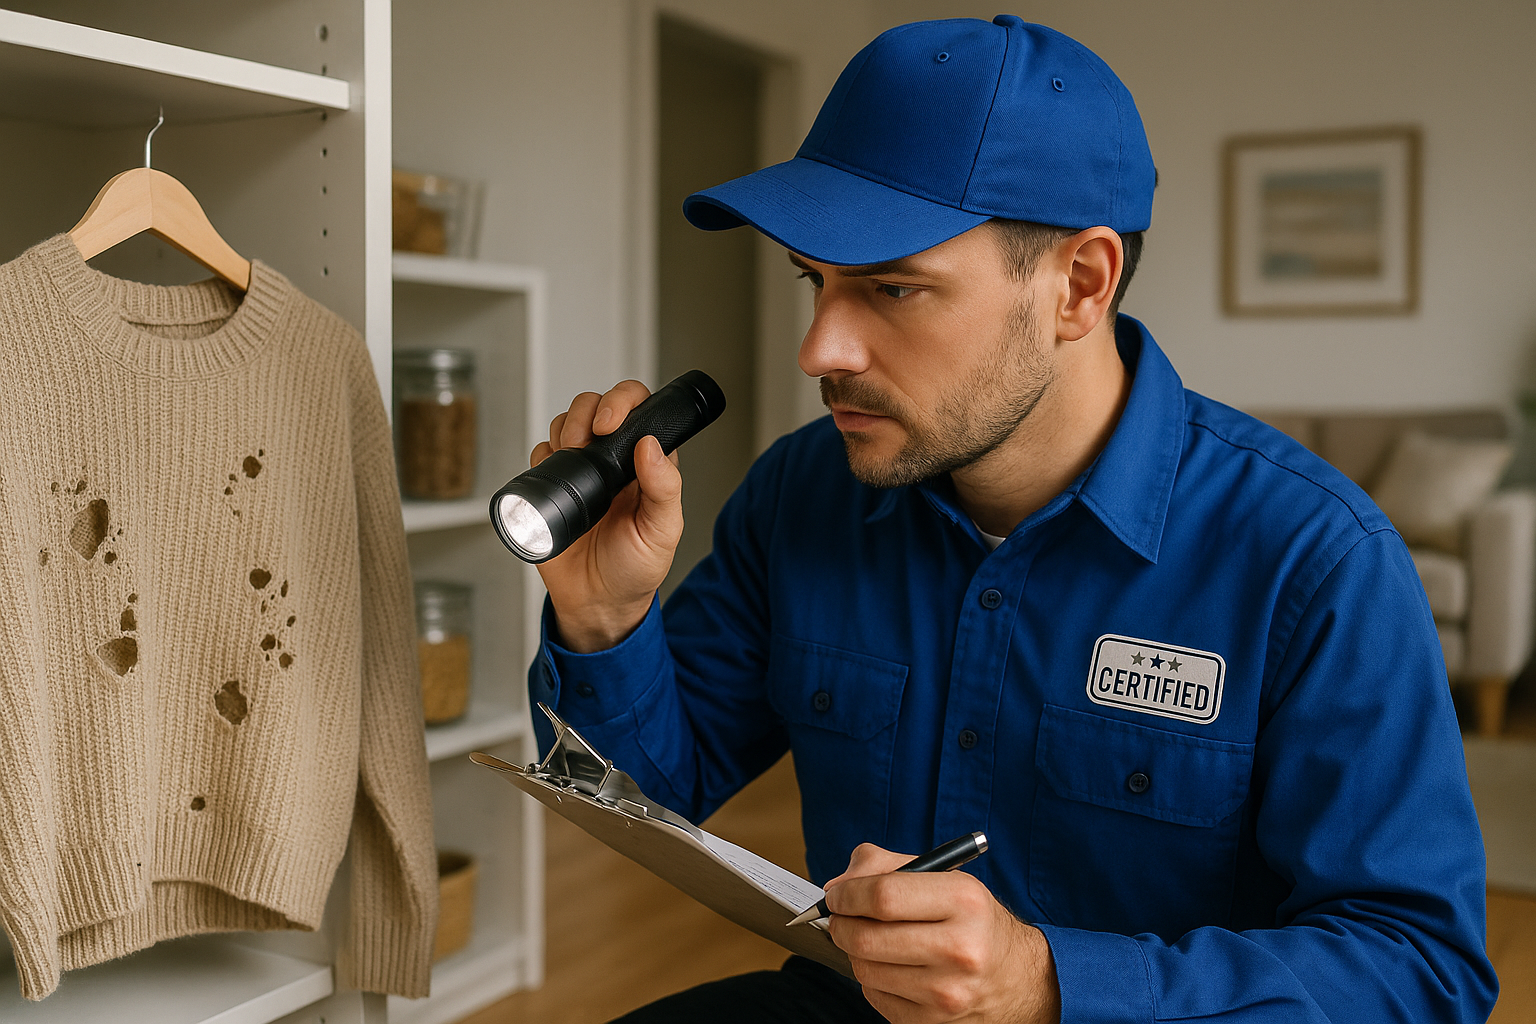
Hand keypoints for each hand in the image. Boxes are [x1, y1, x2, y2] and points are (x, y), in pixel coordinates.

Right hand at [530, 381, 682, 652]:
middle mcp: (614, 460)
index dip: (623, 402)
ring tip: (568, 458)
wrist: (596, 603)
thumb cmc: (636, 569)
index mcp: (647, 463)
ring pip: (567, 423)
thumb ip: (665, 489)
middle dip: (584, 413)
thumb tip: (650, 445)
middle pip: (595, 407)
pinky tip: (552, 475)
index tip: (611, 424)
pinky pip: (541, 455)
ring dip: (563, 429)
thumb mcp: (663, 532)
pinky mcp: (554, 486)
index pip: (639, 409)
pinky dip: (542, 455)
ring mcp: (582, 470)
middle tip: (582, 442)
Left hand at [823, 844, 1060, 1023]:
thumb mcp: (943, 878)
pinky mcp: (933, 1022)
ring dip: (856, 952)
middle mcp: (960, 949)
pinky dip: (873, 979)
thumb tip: (835, 888)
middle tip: (841, 917)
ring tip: (873, 940)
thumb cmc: (972, 921)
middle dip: (841, 924)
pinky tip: (893, 967)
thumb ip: (884, 867)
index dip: (847, 894)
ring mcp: (947, 992)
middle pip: (867, 937)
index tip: (837, 895)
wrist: (1016, 978)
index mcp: (964, 902)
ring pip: (865, 969)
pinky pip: (875, 996)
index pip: (883, 896)